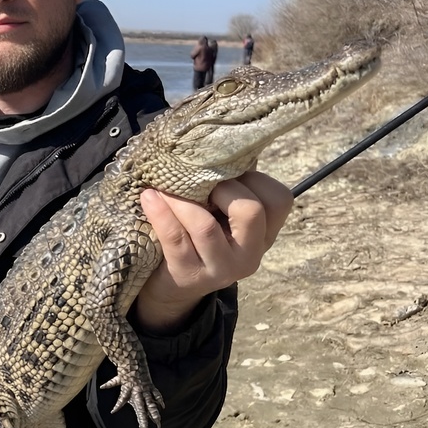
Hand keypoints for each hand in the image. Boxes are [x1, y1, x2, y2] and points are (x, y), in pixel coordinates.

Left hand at [134, 170, 293, 330]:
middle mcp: (250, 254)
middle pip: (250, 210)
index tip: (225, 175)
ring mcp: (221, 269)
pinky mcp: (189, 276)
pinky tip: (149, 198)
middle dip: (221, 187)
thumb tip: (217, 142)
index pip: (278, 199)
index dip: (252, 178)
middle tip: (198, 185)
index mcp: (264, 234)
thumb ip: (230, 186)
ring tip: (161, 187)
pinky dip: (160, 213)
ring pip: (205, 226)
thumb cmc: (198, 236)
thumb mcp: (223, 215)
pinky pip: (175, 239)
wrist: (173, 285)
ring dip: (180, 200)